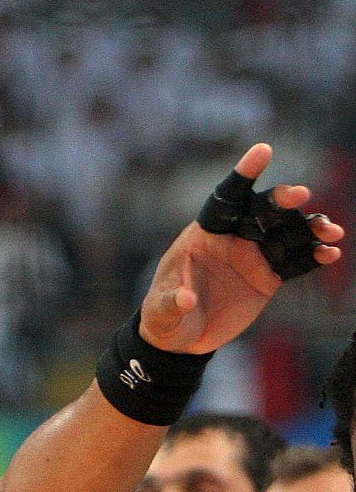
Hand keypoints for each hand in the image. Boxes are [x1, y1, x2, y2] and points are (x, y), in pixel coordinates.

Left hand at [140, 143, 341, 353]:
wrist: (181, 340)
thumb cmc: (163, 317)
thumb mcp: (159, 311)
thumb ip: (171, 303)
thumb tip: (185, 299)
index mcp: (203, 234)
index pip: (224, 199)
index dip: (243, 174)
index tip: (263, 150)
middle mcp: (232, 239)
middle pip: (261, 212)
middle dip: (280, 201)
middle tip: (300, 194)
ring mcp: (253, 257)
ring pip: (286, 234)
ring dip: (309, 228)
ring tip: (330, 230)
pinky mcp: (268, 278)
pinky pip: (296, 262)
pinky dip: (314, 255)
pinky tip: (331, 252)